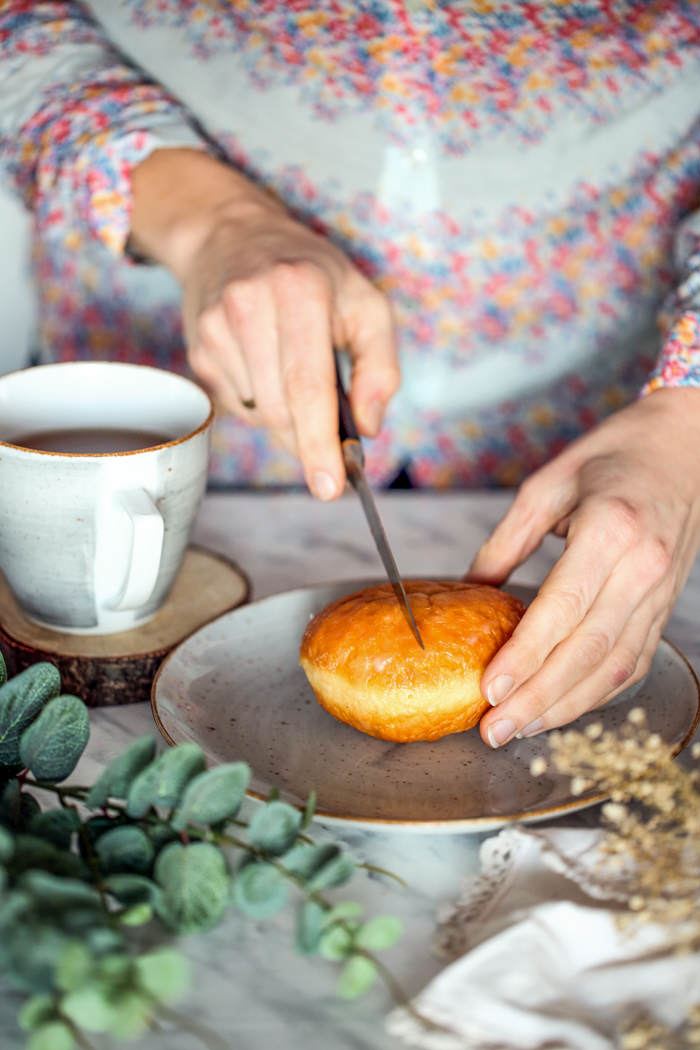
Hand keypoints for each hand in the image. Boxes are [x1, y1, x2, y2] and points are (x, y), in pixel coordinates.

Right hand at [130, 150, 397, 500]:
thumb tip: (367, 426)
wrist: (229, 233)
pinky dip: (262, 402)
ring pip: (260, 414)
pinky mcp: (199, 348)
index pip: (307, 385)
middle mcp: (249, 306)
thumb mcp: (364, 301)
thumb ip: (380, 365)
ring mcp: (216, 329)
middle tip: (330, 445)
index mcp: (299, 290)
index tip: (329, 486)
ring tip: (294, 373)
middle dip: (309, 440)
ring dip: (287, 417)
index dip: (319, 443)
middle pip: (281, 410)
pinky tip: (266, 365)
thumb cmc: (309, 270)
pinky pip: (238, 404)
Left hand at [467, 388, 699, 747]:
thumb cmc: (615, 456)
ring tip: (520, 729)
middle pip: (588, 650)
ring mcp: (660, 592)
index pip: (563, 607)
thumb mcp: (549, 484)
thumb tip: (468, 589)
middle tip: (495, 730)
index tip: (489, 688)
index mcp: (611, 530)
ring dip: (566, 706)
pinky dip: (598, 692)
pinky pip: (634, 660)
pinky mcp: (665, 606)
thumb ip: (507, 540)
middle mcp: (642, 568)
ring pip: (614, 666)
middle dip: (538, 698)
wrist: (684, 447)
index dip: (526, 654)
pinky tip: (563, 708)